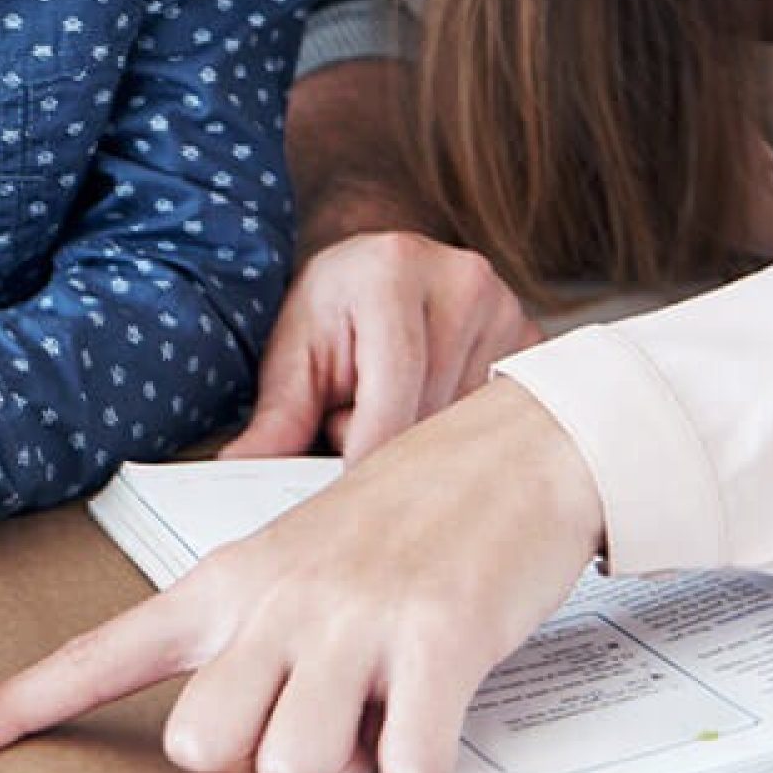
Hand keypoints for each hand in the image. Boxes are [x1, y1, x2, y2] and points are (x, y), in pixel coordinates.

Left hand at [0, 380, 602, 772]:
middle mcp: (274, 597)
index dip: (12, 711)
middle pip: (204, 748)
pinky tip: (440, 698)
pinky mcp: (433, 640)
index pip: (97, 653)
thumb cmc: (408, 522)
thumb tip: (237, 749)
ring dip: (351, 762)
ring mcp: (351, 617)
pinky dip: (427, 759)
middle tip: (320, 716)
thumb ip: (251, 646)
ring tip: (385, 697)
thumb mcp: (300, 566)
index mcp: (227, 580)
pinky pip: (405, 767)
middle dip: (261, 763)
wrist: (516, 449)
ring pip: (294, 767)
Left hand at [225, 230, 541, 459]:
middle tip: (357, 422)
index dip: (370, 455)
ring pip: (470, 426)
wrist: (377, 268)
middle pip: (433, 416)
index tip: (352, 503)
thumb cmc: (333, 311)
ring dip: (427, 440)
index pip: (394, 392)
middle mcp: (462, 280)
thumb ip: (277, 416)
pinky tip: (435, 408)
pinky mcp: (532, 340)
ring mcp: (507, 308)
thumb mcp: (295, 354)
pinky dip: (464, 432)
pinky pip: (502, 419)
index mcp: (392, 272)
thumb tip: (240, 471)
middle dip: (390, 444)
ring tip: (395, 405)